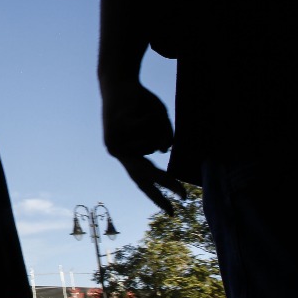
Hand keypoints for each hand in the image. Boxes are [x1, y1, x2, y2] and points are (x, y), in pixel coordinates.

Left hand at [101, 80, 185, 213]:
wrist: (118, 85)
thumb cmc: (140, 105)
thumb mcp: (159, 120)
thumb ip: (163, 136)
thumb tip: (163, 151)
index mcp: (129, 155)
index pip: (144, 182)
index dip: (158, 196)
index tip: (171, 212)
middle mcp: (120, 153)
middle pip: (145, 175)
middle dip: (166, 183)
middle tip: (184, 193)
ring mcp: (115, 144)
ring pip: (150, 143)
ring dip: (155, 126)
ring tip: (142, 113)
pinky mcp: (113, 132)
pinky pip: (144, 127)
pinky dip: (147, 115)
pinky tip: (135, 108)